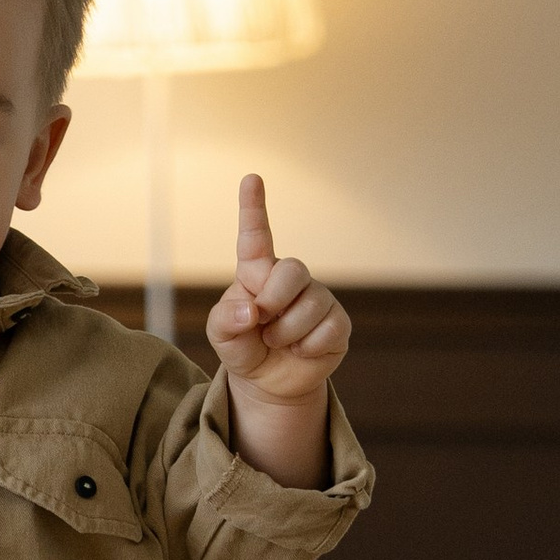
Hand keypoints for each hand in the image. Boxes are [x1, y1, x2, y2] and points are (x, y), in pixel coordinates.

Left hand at [204, 175, 349, 410]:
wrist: (268, 381)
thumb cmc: (243, 345)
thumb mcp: (221, 335)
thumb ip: (225, 319)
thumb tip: (251, 310)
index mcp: (257, 272)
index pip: (256, 235)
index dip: (253, 207)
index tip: (251, 178)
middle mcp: (290, 278)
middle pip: (292, 269)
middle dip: (274, 300)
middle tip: (262, 322)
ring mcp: (318, 298)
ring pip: (310, 305)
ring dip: (286, 332)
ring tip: (277, 341)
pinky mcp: (338, 322)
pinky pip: (328, 329)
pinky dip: (307, 347)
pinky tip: (300, 350)